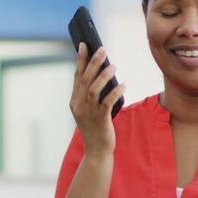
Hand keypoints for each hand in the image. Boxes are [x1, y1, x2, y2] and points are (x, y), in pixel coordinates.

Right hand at [70, 43, 125, 157]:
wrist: (97, 152)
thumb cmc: (96, 129)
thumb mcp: (90, 111)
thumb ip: (93, 95)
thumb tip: (104, 74)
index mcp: (74, 102)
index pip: (77, 76)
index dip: (80, 60)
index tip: (84, 44)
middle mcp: (79, 106)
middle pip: (85, 79)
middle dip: (93, 62)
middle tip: (102, 49)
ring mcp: (88, 113)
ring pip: (94, 89)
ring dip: (104, 75)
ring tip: (114, 65)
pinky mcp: (100, 119)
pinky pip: (107, 102)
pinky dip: (115, 91)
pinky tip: (123, 85)